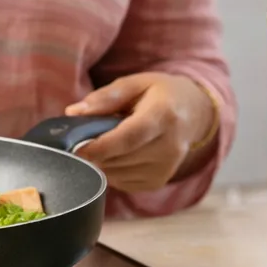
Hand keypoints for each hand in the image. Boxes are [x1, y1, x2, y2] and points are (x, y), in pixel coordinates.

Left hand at [65, 73, 217, 192]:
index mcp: (164, 116)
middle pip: (120, 158)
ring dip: (102, 161)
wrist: (193, 113)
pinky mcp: (159, 181)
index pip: (129, 138)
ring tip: (105, 142)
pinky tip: (118, 153)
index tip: (76, 147)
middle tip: (83, 139)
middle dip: (95, 152)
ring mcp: (166, 168)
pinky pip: (123, 182)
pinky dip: (112, 169)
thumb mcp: (135, 84)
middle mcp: (169, 146)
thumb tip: (73, 113)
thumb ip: (105, 97)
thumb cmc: (160, 94)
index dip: (100, 146)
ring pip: (118, 173)